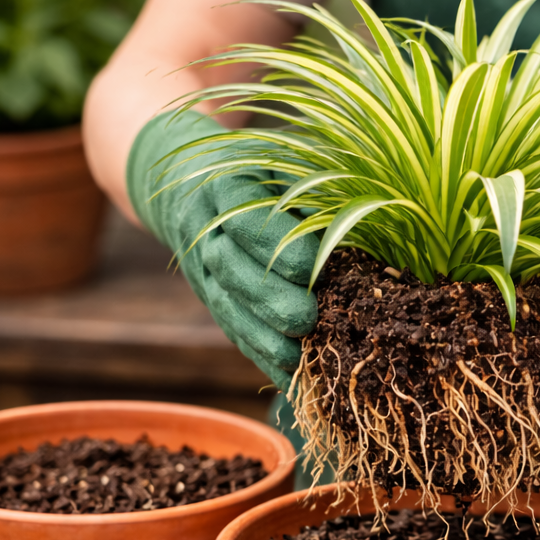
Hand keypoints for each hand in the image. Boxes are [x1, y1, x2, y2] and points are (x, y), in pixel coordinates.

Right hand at [127, 110, 316, 390]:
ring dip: (263, 339)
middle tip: (308, 319)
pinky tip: (292, 380)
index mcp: (223, 183)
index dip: (274, 241)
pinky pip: (233, 331)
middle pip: (231, 268)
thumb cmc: (260, 165)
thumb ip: (313, 188)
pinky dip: (262, 358)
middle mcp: (204, 228)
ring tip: (299, 361)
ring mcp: (201, 269)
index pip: (243, 214)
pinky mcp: (210, 298)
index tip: (310, 264)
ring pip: (227, 308)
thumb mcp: (285, 159)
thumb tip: (356, 227)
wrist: (184, 175)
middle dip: (270, 299)